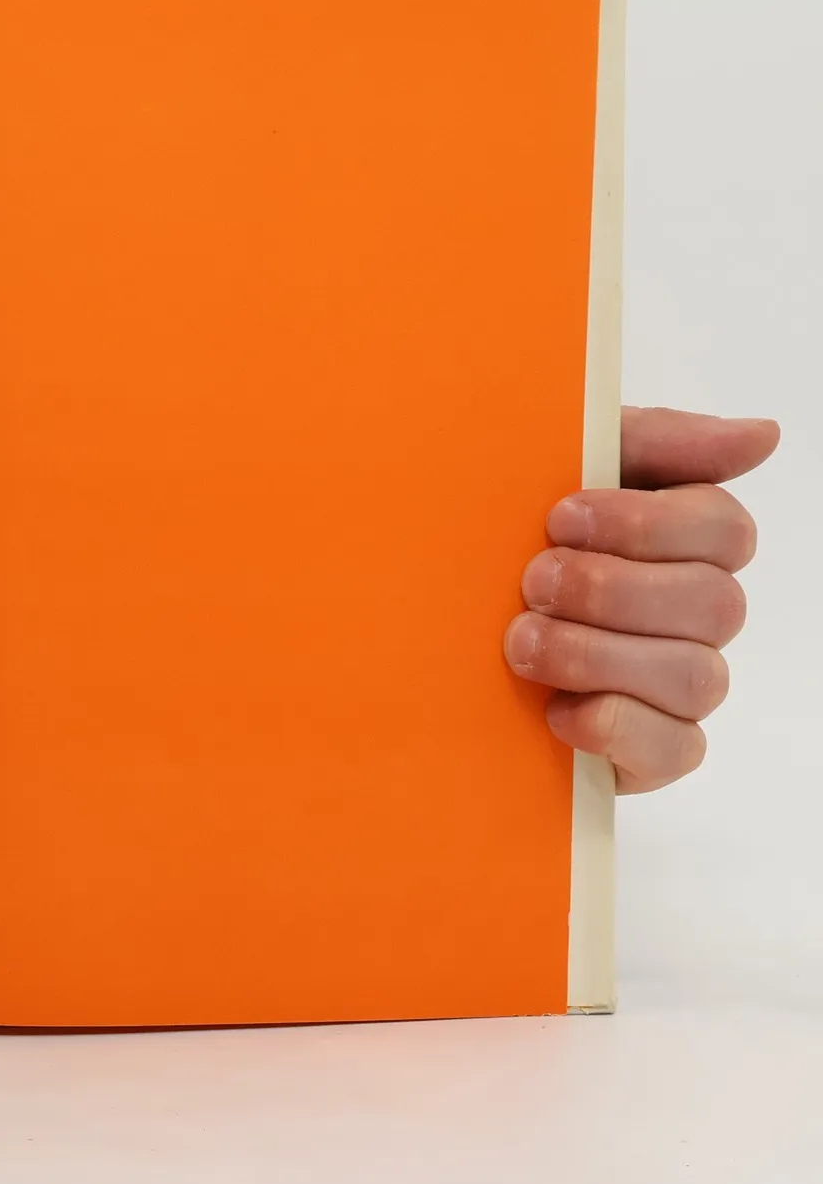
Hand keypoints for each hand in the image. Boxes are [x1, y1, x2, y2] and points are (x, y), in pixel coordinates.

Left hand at [505, 407, 779, 792]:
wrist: (421, 627)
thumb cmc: (500, 538)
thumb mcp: (552, 467)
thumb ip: (653, 441)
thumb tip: (762, 434)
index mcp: (679, 541)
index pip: (723, 528)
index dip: (648, 524)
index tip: (560, 517)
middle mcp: (691, 614)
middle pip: (715, 603)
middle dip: (612, 590)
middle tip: (531, 583)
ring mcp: (675, 684)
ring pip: (695, 675)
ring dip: (599, 654)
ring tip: (522, 641)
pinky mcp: (649, 749)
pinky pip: (677, 749)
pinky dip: (615, 726)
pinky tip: (556, 709)